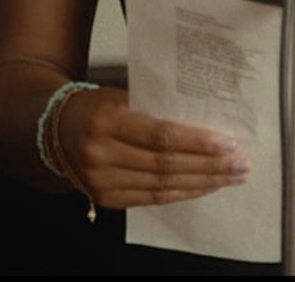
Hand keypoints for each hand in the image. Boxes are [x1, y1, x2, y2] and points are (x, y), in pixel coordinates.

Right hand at [57, 87, 251, 208]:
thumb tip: (203, 120)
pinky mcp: (106, 199)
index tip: (227, 143)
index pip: (160, 136)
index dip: (196, 142)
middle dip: (209, 166)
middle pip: (166, 165)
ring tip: (231, 178)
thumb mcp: (120, 96)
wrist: (54, 131)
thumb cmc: (95, 108)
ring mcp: (102, 181)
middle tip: (240, 164)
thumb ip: (155, 108)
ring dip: (202, 183)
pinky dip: (182, 193)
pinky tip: (204, 187)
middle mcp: (102, 155)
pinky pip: (152, 199)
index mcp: (107, 122)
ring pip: (162, 186)